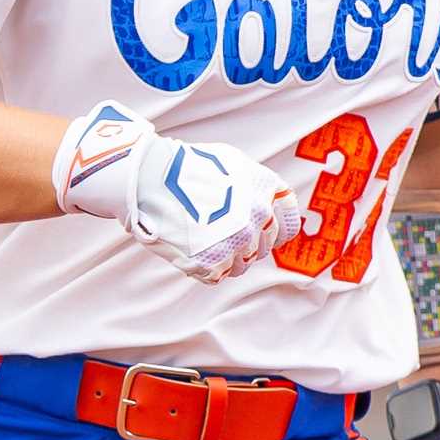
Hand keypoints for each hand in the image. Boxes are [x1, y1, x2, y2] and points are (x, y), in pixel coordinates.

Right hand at [52, 99, 300, 283]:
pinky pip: (216, 275)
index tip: (259, 230)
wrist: (150, 178)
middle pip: (262, 246)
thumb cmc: (187, 167)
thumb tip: (271, 208)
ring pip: (240, 263)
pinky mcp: (213, 263)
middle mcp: (259, 218)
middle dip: (244, 241)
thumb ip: (257, 187)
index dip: (274, 229)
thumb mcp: (234, 164)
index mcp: (267, 191)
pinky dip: (203, 267)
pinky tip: (189, 247)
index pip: (289, 225)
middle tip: (217, 230)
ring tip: (199, 237)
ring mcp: (238, 242)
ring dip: (224, 256)